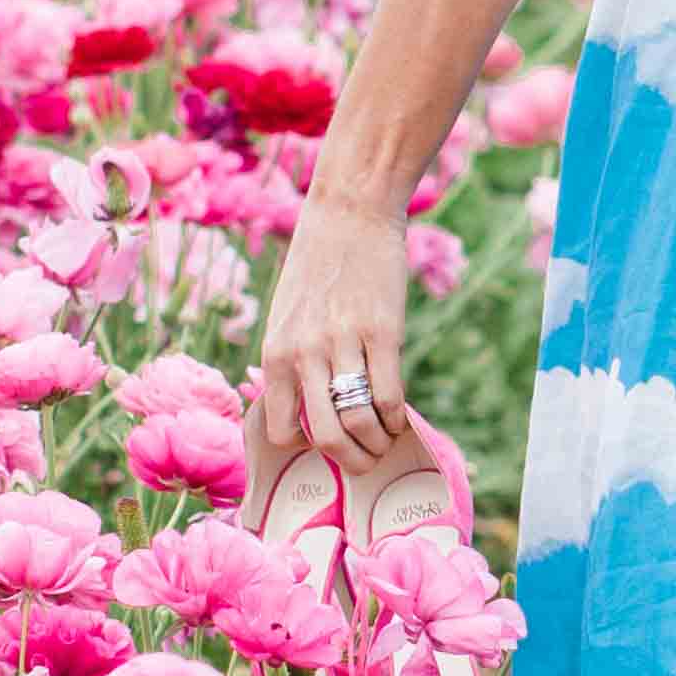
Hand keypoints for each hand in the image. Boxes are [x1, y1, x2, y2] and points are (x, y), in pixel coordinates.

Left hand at [243, 193, 418, 489]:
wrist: (350, 213)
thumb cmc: (318, 265)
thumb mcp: (287, 315)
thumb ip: (293, 360)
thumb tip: (309, 409)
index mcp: (275, 352)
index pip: (279, 430)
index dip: (303, 446)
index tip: (322, 441)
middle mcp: (304, 353)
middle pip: (323, 438)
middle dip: (348, 461)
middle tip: (365, 462)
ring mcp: (343, 344)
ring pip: (358, 423)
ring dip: (377, 444)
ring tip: (386, 440)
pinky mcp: (383, 332)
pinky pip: (390, 396)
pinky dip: (397, 419)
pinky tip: (400, 418)